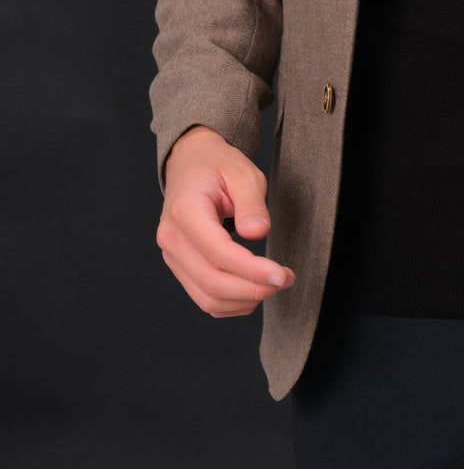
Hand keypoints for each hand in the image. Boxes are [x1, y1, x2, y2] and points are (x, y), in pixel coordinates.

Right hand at [156, 125, 294, 317]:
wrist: (191, 165)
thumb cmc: (218, 167)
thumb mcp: (242, 173)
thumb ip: (251, 202)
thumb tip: (258, 233)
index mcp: (185, 211)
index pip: (218, 252)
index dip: (251, 270)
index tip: (281, 275)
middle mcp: (172, 238)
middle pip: (212, 282)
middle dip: (253, 289)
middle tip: (286, 279)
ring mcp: (172, 256)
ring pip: (207, 298)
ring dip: (245, 300)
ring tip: (275, 284)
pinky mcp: (180, 267)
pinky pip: (204, 298)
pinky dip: (232, 303)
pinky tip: (255, 290)